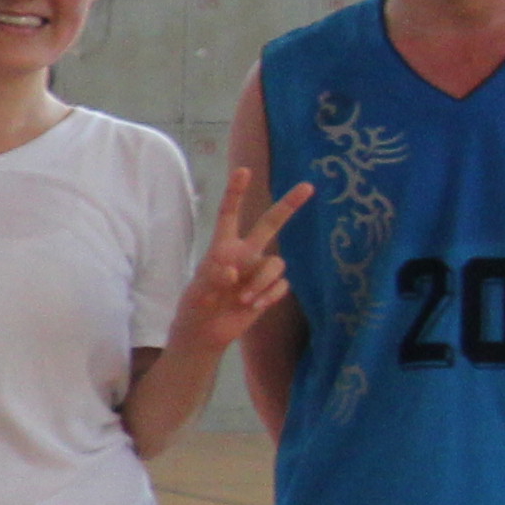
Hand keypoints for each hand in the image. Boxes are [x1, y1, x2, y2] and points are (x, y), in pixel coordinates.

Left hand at [169, 164, 312, 357]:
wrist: (206, 334)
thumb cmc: (196, 307)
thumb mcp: (198, 292)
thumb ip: (213, 278)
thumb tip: (232, 270)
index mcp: (222, 247)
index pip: (229, 214)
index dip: (236, 192)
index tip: (243, 170)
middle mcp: (245, 253)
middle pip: (270, 224)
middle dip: (289, 205)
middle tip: (308, 186)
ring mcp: (258, 271)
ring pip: (276, 263)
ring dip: (262, 282)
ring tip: (243, 299)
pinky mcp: (269, 289)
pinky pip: (281, 285)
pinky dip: (269, 295)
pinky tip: (253, 306)